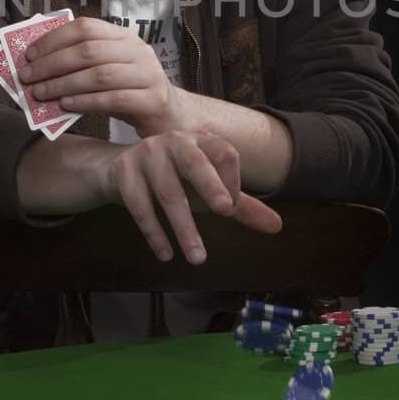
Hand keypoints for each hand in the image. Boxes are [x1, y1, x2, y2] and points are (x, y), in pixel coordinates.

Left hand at [17, 17, 183, 135]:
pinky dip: (84, 102)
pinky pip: (113, 99)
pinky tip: (65, 106)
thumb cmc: (130, 92)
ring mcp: (148, 74)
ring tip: (41, 93)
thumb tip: (38, 65)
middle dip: (52, 63)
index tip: (29, 55)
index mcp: (124, 37)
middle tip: (27, 77)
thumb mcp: (108, 70)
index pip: (86, 27)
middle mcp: (138, 51)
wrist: (170, 116)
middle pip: (89, 51)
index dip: (54, 39)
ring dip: (64, 84)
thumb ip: (81, 64)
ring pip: (100, 75)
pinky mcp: (152, 100)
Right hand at [96, 128, 282, 265]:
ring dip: (184, 228)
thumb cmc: (176, 180)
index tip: (229, 209)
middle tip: (224, 211)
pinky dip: (154, 233)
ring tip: (198, 258)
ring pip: (168, 193)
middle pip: (195, 163)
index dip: (232, 182)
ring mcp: (146, 154)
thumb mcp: (209, 191)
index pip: (225, 154)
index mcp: (201, 141)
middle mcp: (175, 142)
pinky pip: (140, 205)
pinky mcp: (123, 172)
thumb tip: (278, 227)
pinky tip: (166, 254)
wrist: (120, 172)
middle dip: (210, 186)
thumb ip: (242, 206)